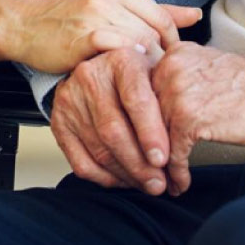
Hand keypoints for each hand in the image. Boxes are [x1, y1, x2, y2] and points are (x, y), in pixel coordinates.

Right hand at [3, 0, 202, 74]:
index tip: (167, 62)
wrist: (26, 26)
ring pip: (140, 42)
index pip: (162, 16)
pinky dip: (125, 65)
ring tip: (142, 81)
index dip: (171, 43)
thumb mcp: (110, 7)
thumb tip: (195, 14)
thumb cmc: (67, 20)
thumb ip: (152, 11)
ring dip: (145, 65)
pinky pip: (119, 51)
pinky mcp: (85, 37)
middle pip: (154, 31)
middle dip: (160, 57)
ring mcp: (96, 15)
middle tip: (158, 78)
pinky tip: (121, 77)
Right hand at [49, 46, 172, 194]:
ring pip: (99, 149)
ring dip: (126, 174)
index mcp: (121, 60)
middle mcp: (91, 76)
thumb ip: (170, 100)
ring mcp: (71, 100)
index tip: (163, 159)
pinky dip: (105, 178)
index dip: (150, 133)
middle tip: (159, 183)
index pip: (135, 99)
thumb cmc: (139, 75)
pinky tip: (123, 180)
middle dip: (140, 164)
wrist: (101, 67)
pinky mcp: (59, 122)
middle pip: (114, 130)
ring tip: (147, 185)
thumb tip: (185, 138)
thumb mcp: (158, 73)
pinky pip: (81, 161)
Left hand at [151, 44, 244, 194]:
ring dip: (159, 165)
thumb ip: (183, 81)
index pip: (144, 93)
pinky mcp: (189, 118)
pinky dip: (177, 172)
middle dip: (147, 146)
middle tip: (150, 168)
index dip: (144, 124)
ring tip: (164, 181)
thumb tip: (163, 109)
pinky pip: (173, 153)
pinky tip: (182, 183)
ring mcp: (177, 93)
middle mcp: (169, 69)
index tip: (146, 144)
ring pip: (154, 137)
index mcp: (174, 56)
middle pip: (142, 116)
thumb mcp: (210, 70)